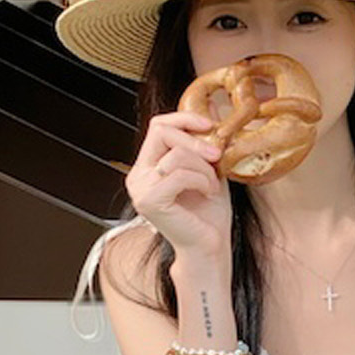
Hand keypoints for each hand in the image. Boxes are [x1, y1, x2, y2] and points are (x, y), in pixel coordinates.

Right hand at [127, 109, 231, 265]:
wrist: (208, 247)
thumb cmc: (209, 213)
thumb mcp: (209, 170)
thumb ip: (204, 144)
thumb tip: (211, 107)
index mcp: (147, 167)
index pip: (158, 126)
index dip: (183, 119)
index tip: (209, 125)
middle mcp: (137, 176)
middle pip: (162, 132)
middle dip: (195, 141)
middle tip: (217, 156)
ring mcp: (140, 189)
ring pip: (176, 155)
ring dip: (204, 168)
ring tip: (211, 185)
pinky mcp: (150, 200)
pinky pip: (179, 174)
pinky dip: (201, 180)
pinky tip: (207, 192)